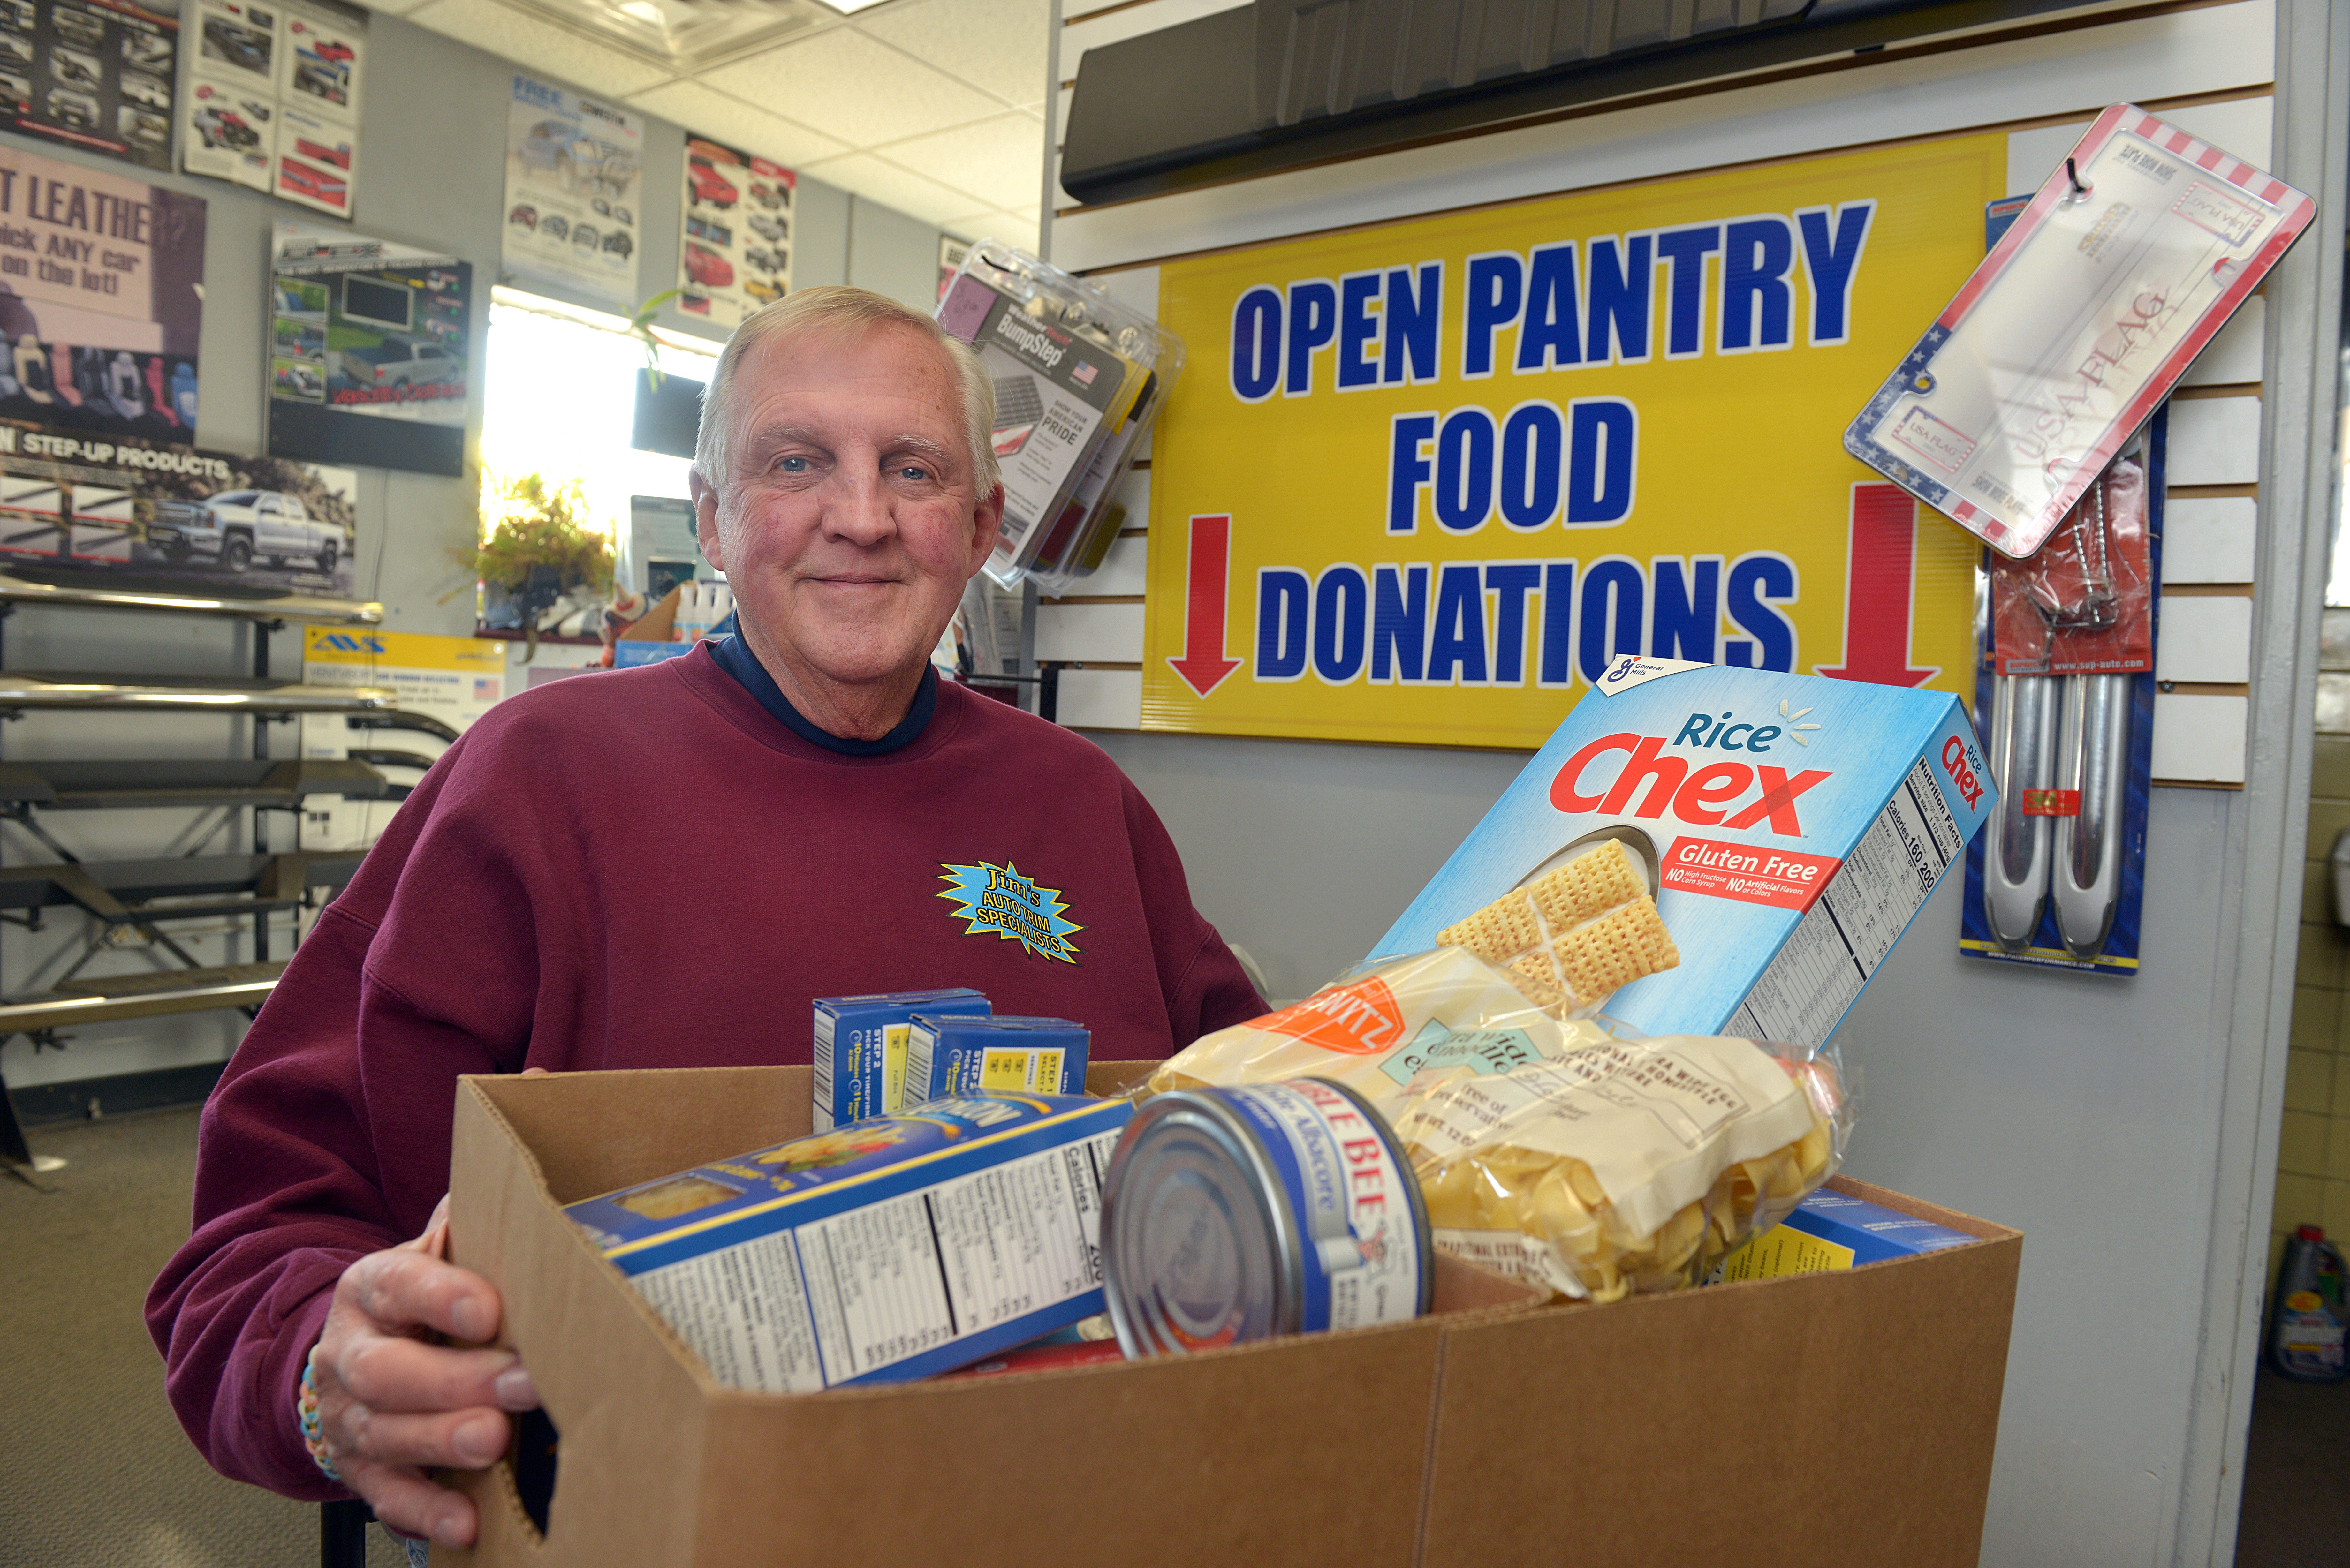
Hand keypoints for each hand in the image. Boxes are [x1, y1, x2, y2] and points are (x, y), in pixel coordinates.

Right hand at [310, 1194, 538, 1548]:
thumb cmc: (420, 1301)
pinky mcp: (357, 1471)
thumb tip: (517, 1183)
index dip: (440, 1295)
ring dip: (440, 1441)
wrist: (352, 1357)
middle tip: (521, 1384)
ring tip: (493, 1443)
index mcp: (371, 1288)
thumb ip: (468, 1226)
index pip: (398, 1284)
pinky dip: (424, 1511)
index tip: (490, 1308)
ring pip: (385, 1432)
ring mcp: (348, 1416)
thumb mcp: (434, 1254)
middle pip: (388, 1369)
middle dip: (455, 1379)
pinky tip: (465, 1521)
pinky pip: (385, 1495)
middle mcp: (349, 1352)